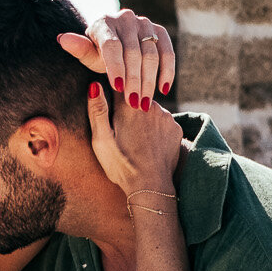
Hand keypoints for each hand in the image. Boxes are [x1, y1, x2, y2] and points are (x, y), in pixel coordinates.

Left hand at [58, 10, 174, 110]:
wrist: (115, 42)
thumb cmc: (97, 53)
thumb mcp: (87, 54)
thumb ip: (79, 49)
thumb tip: (62, 39)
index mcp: (104, 22)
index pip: (112, 46)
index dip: (116, 67)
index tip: (118, 88)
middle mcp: (125, 18)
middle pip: (133, 53)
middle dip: (134, 80)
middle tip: (134, 104)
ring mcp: (144, 22)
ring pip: (151, 54)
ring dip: (149, 81)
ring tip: (144, 103)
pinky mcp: (159, 31)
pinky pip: (168, 52)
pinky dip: (167, 71)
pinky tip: (163, 89)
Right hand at [83, 78, 182, 199]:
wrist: (151, 186)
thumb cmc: (121, 165)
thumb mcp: (101, 140)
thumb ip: (97, 110)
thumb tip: (94, 84)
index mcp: (128, 107)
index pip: (119, 84)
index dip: (114, 89)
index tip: (110, 100)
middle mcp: (150, 106)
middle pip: (137, 97)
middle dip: (130, 106)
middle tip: (123, 129)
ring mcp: (166, 117)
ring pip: (151, 110)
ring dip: (144, 118)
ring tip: (136, 139)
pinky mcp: (176, 128)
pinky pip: (163, 122)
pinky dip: (157, 129)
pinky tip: (149, 144)